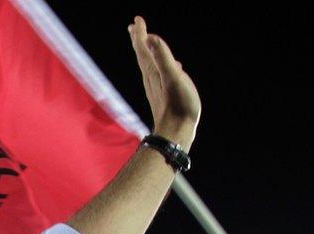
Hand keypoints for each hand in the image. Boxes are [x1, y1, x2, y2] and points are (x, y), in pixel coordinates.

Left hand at [128, 16, 200, 149]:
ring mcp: (156, 88)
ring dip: (148, 52)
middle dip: (139, 40)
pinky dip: (162, 66)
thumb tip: (150, 37)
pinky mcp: (163, 96)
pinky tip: (173, 68)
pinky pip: (159, 75)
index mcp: (153, 71)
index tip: (137, 19)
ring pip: (149, 65)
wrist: (176, 134)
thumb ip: (163, 57)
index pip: (143, 47)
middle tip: (134, 27)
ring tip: (149, 44)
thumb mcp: (174, 77)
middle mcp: (151, 79)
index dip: (141, 33)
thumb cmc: (179, 107)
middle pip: (142, 55)